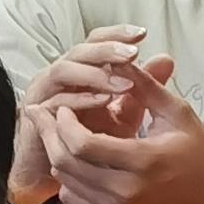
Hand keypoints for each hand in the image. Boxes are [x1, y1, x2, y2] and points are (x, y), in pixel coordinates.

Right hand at [24, 25, 168, 136]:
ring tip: (124, 83)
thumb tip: (166, 59)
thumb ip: (143, 87)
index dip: (115, 34)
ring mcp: (44, 93)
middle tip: (133, 54)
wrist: (62, 168)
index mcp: (80, 69)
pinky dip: (80, 100)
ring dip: (94, 75)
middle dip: (106, 51)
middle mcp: (59, 75)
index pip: (94, 41)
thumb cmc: (91, 138)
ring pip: (63, 71)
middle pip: (79, 51)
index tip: (142, 35)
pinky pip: (56, 102)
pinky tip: (104, 102)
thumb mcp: (126, 111)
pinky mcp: (37, 114)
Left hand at [34, 86, 203, 203]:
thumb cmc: (200, 152)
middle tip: (43, 116)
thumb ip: (145, 87)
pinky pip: (73, 201)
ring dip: (57, 156)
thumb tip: (118, 60)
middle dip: (49, 136)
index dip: (63, 124)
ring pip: (65, 182)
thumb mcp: (177, 114)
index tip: (62, 108)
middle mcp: (126, 190)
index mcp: (143, 161)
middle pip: (65, 163)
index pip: (82, 144)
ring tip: (57, 135)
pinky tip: (75, 162)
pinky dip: (68, 180)